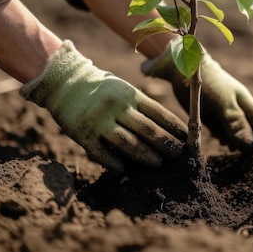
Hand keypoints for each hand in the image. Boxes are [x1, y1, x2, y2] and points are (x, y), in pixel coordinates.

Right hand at [20, 40, 186, 174]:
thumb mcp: (124, 89)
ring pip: (128, 143)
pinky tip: (123, 170)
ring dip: (146, 156)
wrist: (65, 82)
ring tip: (159, 164)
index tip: (187, 139)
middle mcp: (116, 106)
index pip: (158, 113)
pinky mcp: (82, 133)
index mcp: (129, 94)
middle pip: (147, 129)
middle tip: (178, 155)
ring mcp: (99, 120)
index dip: (174, 127)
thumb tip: (167, 129)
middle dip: (165, 144)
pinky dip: (113, 163)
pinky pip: (101, 153)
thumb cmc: (102, 89)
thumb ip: (141, 106)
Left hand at [141, 42, 252, 150]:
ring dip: (235, 143)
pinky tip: (221, 139)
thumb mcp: (224, 103)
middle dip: (251, 144)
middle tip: (248, 156)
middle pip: (251, 133)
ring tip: (230, 145)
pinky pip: (223, 134)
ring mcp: (227, 116)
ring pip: (237, 135)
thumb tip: (250, 144)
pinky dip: (224, 138)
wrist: (187, 72)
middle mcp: (239, 112)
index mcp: (247, 105)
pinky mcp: (214, 119)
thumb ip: (236, 122)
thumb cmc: (209, 84)